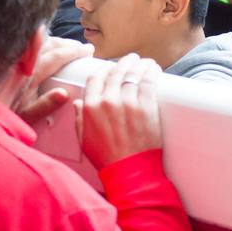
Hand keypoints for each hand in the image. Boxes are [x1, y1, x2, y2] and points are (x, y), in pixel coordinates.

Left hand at [15, 38, 92, 123]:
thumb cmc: (3, 112)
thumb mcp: (27, 115)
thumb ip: (45, 105)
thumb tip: (64, 94)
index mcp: (31, 75)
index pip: (57, 57)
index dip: (74, 52)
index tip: (87, 50)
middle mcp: (23, 62)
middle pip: (50, 44)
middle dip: (68, 44)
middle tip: (81, 47)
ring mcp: (16, 58)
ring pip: (39, 41)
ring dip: (55, 41)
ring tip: (67, 45)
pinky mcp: (9, 58)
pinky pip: (27, 43)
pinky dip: (40, 41)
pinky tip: (44, 44)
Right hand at [76, 55, 162, 169]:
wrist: (129, 171)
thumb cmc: (107, 158)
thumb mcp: (84, 139)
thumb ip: (80, 118)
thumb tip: (79, 104)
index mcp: (91, 107)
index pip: (95, 78)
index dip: (103, 70)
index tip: (109, 68)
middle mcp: (108, 101)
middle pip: (115, 72)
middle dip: (123, 63)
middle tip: (129, 60)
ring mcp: (128, 102)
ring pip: (133, 73)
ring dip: (138, 64)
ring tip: (142, 62)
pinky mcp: (146, 106)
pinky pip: (148, 81)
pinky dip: (151, 71)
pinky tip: (153, 68)